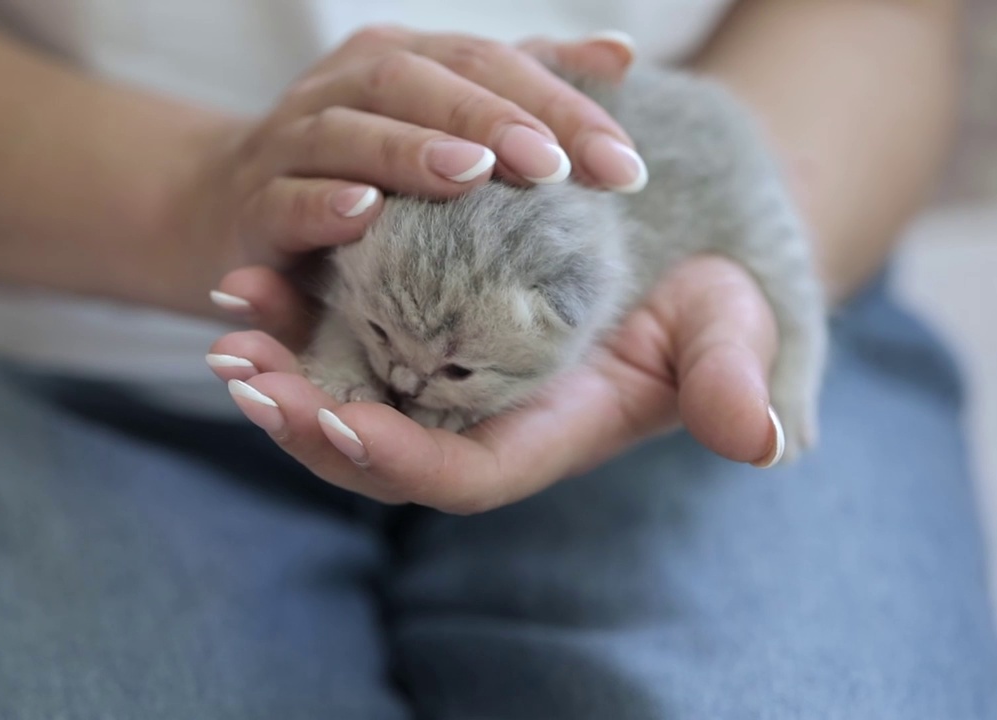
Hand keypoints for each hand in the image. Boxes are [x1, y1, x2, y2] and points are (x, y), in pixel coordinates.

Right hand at [172, 26, 642, 325]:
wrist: (229, 205)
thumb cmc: (360, 167)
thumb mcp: (441, 121)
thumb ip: (523, 88)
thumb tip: (619, 54)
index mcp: (401, 61)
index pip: (489, 64)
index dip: (559, 106)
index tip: (624, 167)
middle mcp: (346, 86)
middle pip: (421, 80)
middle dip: (495, 119)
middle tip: (557, 166)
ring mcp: (293, 141)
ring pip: (350, 129)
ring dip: (411, 149)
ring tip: (472, 173)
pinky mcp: (255, 204)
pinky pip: (287, 196)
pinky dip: (324, 202)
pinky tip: (366, 213)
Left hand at [207, 254, 784, 513]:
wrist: (686, 251)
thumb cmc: (713, 301)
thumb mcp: (736, 333)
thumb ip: (736, 386)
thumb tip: (766, 443)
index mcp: (541, 438)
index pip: (458, 475)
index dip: (398, 458)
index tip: (339, 421)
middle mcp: (479, 417)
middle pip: (376, 443)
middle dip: (305, 417)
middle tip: (244, 372)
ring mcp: (447, 372)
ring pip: (346, 386)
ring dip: (282, 361)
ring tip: (229, 315)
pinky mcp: (427, 321)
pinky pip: (348, 328)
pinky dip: (299, 307)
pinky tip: (255, 271)